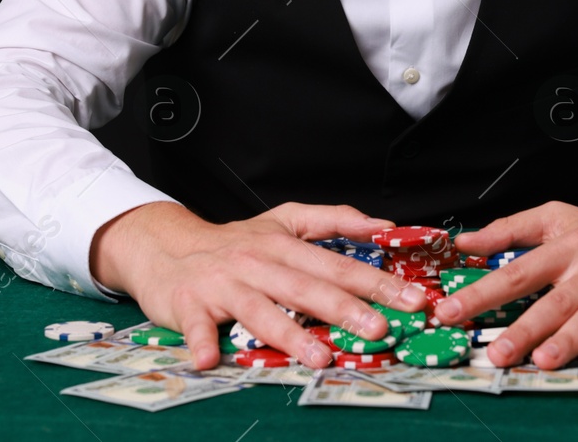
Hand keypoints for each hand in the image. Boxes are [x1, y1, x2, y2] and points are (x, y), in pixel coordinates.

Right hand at [90, 201, 427, 370]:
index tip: (410, 298)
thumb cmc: (234, 242)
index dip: (376, 282)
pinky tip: (212, 358)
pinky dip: (203, 342)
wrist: (166, 246)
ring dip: (289, 334)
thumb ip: (333, 219)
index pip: (338, 265)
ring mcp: (224, 285)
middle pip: (306, 288)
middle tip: (379, 329)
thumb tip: (381, 224)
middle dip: (345, 309)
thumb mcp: (284, 221)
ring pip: (260, 310)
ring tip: (319, 356)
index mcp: (283, 246)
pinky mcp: (190, 306)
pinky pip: (197, 327)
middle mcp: (258, 263)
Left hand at [433, 200, 577, 370]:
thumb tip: (464, 241)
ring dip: (571, 338)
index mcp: (567, 246)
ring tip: (545, 360)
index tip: (451, 311)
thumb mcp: (561, 219)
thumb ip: (511, 230)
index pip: (517, 271)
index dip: (482, 291)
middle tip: (496, 351)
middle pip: (555, 299)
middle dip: (524, 327)